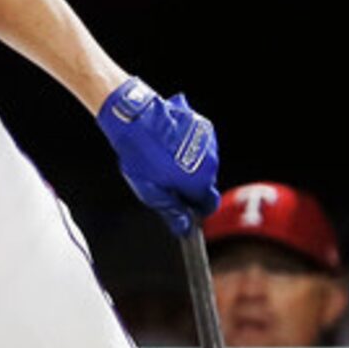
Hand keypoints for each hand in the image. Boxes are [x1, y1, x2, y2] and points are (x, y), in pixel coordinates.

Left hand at [96, 77, 218, 234]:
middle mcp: (211, 162)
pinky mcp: (203, 126)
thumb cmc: (141, 155)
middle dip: (190, 186)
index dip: (196, 208)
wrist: (137, 118)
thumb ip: (171, 212)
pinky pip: (201, 145)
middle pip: (206, 183)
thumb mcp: (150, 191)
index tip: (184, 207)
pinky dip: (189, 148)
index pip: (210, 204)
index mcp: (200, 181)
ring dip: (190, 166)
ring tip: (164, 159)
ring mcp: (209, 142)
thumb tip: (184, 228)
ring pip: (204, 164)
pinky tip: (169, 145)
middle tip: (166, 181)